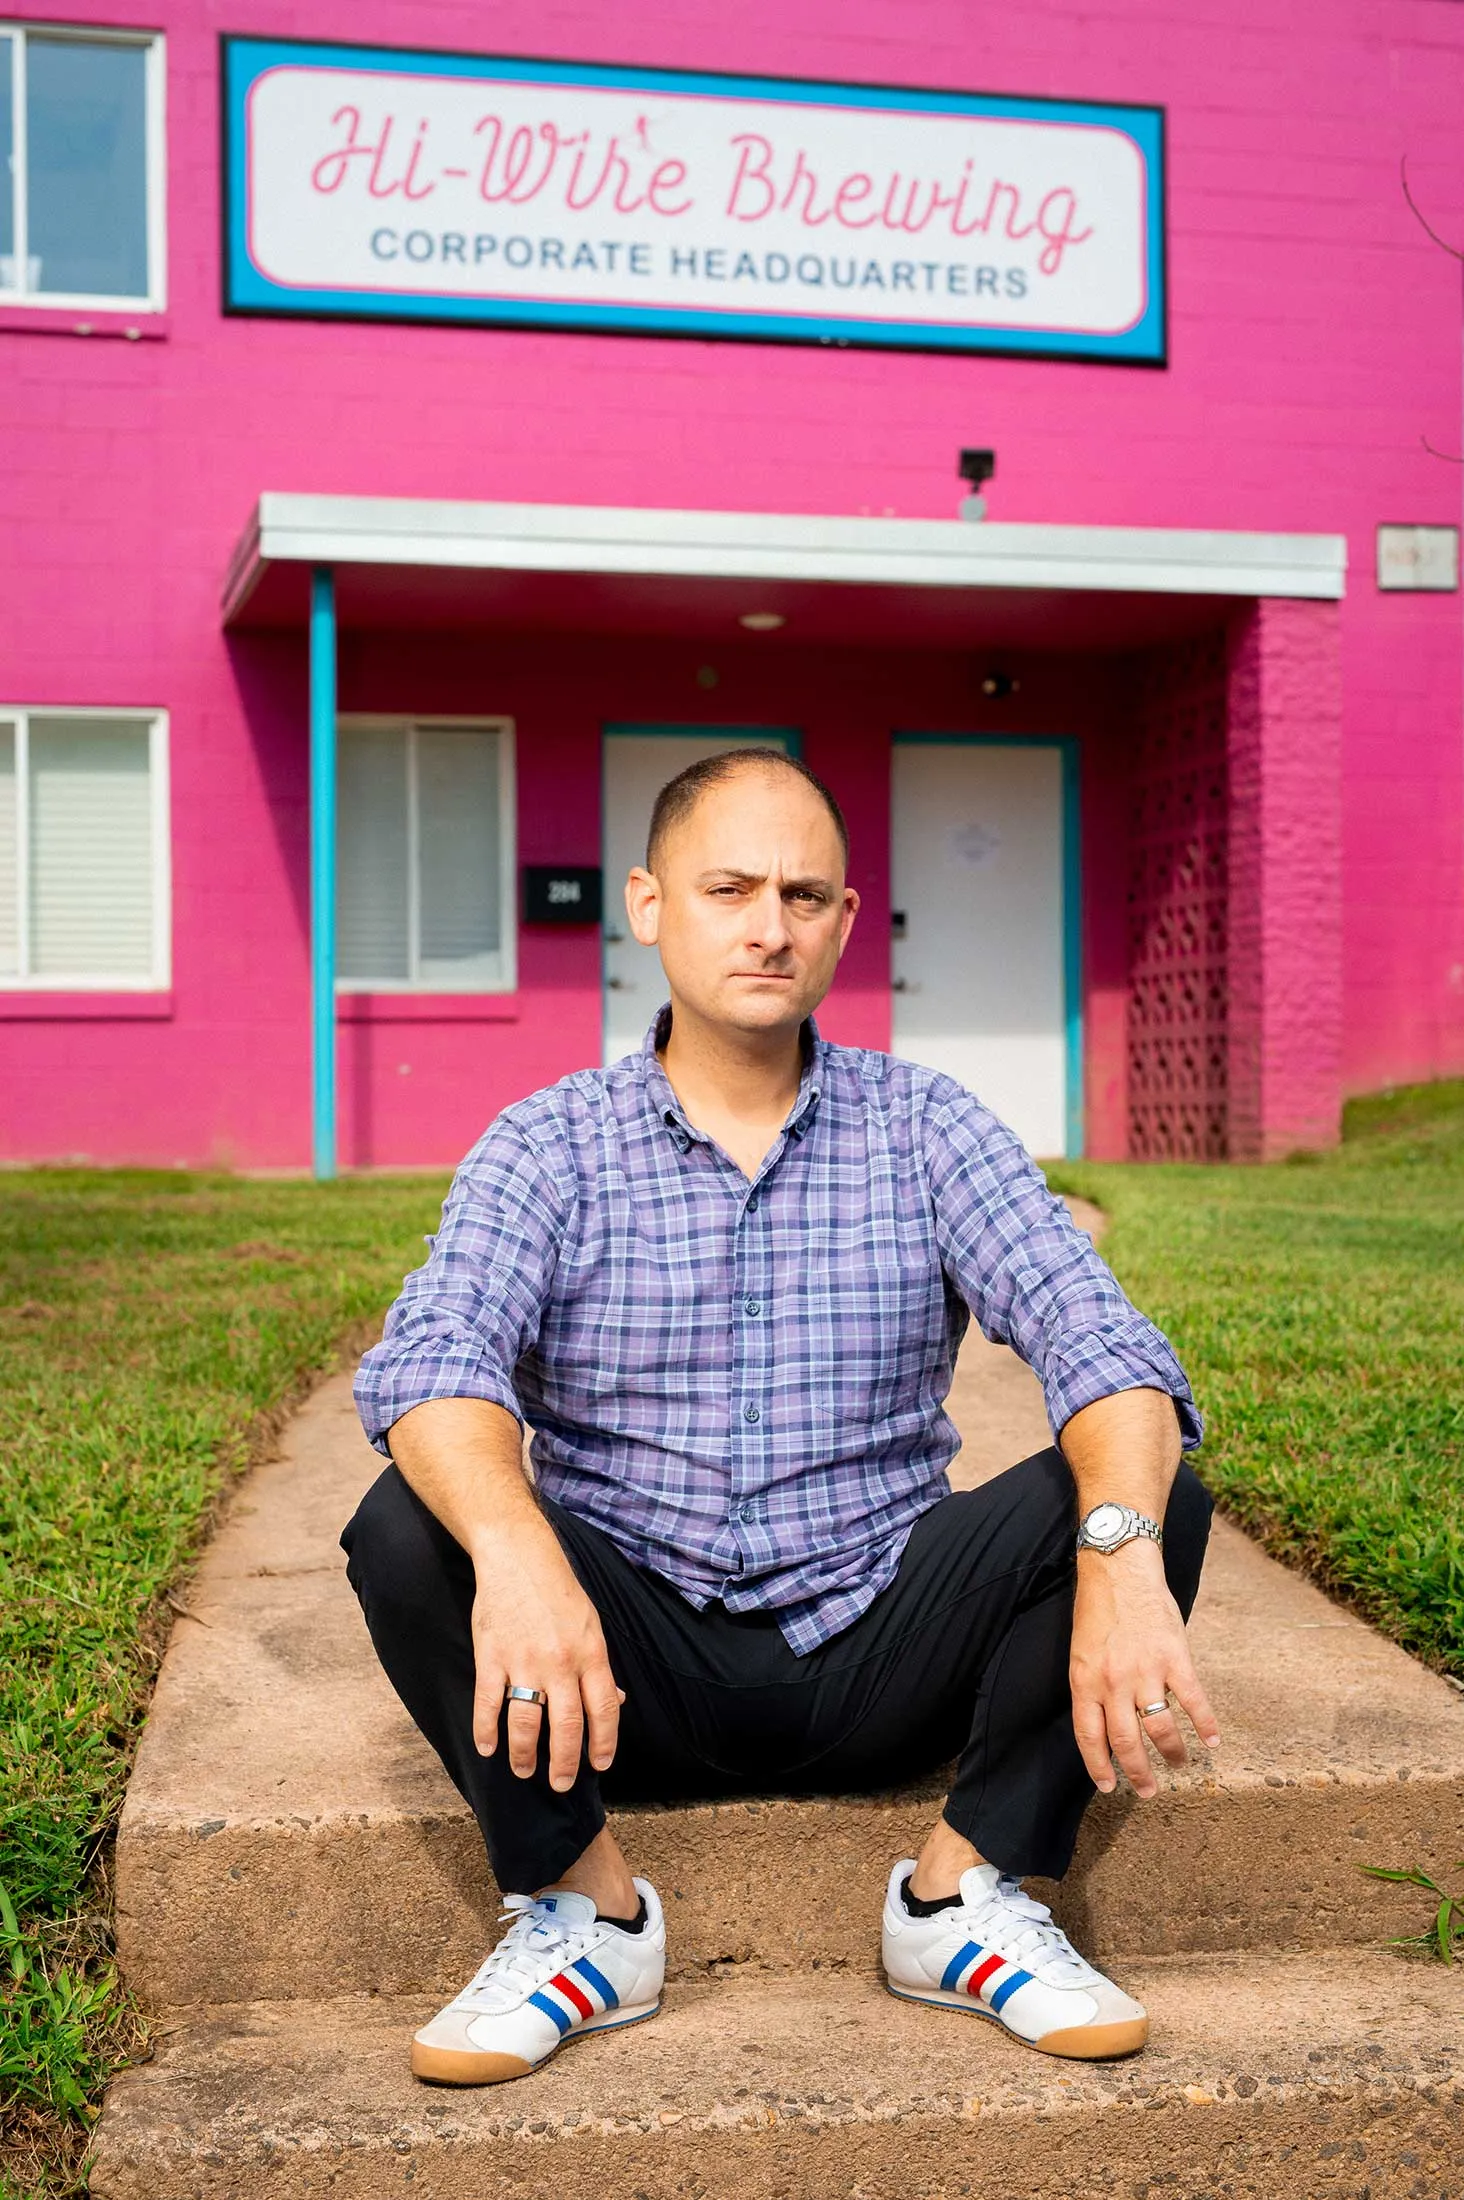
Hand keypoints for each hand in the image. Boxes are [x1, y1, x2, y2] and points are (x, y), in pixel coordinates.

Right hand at [468, 1523, 623, 1792]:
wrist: (518, 1557)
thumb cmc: (559, 1591)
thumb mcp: (591, 1624)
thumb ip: (599, 1666)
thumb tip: (614, 1702)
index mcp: (591, 1653)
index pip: (604, 1710)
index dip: (603, 1743)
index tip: (599, 1765)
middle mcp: (560, 1662)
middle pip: (566, 1726)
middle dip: (563, 1763)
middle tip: (559, 1784)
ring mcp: (524, 1661)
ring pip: (526, 1722)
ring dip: (524, 1754)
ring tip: (523, 1771)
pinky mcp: (491, 1657)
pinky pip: (488, 1704)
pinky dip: (487, 1731)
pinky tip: (488, 1749)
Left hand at [1069, 1544, 1219, 1798]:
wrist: (1120, 1569)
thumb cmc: (1098, 1608)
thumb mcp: (1082, 1651)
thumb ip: (1093, 1685)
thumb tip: (1105, 1721)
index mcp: (1086, 1680)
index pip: (1090, 1736)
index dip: (1098, 1766)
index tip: (1108, 1787)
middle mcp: (1114, 1682)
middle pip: (1126, 1741)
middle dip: (1138, 1772)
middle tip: (1148, 1791)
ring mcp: (1146, 1670)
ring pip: (1160, 1728)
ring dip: (1172, 1753)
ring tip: (1179, 1765)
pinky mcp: (1175, 1657)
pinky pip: (1193, 1700)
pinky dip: (1206, 1724)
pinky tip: (1213, 1741)